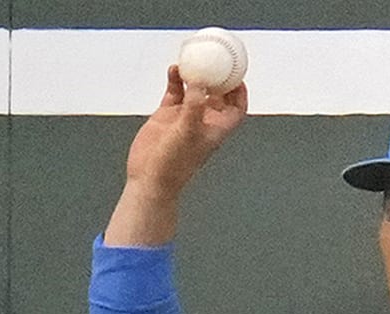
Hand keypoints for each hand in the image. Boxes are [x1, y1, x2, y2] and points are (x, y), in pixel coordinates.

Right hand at [126, 65, 248, 194]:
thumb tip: (199, 82)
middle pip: (217, 95)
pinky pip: (175, 91)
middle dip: (218, 77)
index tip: (238, 73)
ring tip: (194, 60)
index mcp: (216, 128)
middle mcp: (203, 121)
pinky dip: (175, 79)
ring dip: (195, 75)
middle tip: (215, 59)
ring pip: (195, 89)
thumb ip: (194, 106)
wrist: (149, 176)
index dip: (240, 92)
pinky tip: (174, 69)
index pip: (236, 108)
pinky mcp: (167, 115)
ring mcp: (185, 116)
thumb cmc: (174, 164)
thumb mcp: (188, 131)